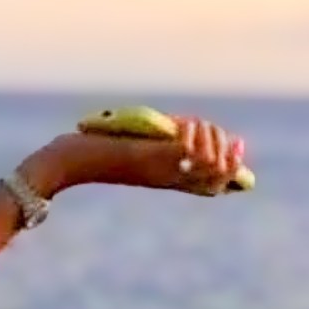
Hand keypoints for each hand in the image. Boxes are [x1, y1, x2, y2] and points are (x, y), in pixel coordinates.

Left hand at [23, 114, 247, 198]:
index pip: (215, 186)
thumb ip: (157, 138)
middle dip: (227, 152)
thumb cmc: (96, 150)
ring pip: (211, 164)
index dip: (234, 169)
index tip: (239, 145)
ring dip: (213, 139)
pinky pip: (191, 151)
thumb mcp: (135, 142)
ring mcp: (164, 171)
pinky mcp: (153, 160)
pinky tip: (183, 122)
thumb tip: (172, 126)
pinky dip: (195, 133)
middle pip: (220, 177)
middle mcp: (171, 180)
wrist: (70, 161)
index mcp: (169, 179)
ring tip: (194, 123)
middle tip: (213, 130)